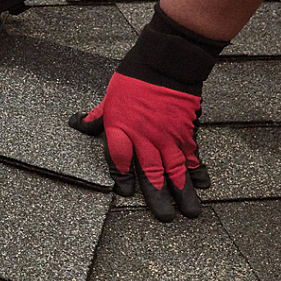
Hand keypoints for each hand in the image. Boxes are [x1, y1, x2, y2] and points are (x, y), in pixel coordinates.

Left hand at [69, 5, 226, 221]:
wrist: (166, 62)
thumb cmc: (133, 78)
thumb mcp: (109, 97)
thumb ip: (97, 117)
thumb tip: (76, 124)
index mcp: (122, 129)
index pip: (118, 160)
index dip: (121, 177)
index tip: (125, 193)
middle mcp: (145, 137)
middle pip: (150, 172)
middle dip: (158, 197)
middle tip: (165, 218)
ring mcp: (168, 135)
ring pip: (175, 169)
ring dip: (183, 191)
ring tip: (190, 212)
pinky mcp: (186, 130)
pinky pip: (193, 154)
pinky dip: (198, 170)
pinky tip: (204, 184)